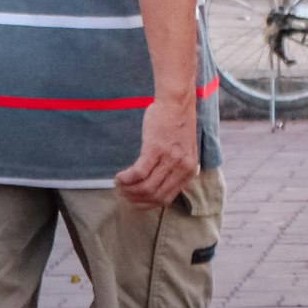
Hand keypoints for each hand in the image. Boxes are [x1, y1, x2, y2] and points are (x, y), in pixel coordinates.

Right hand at [114, 88, 197, 209]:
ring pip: (145, 187)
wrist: (177, 102)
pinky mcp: (156, 149)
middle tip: (123, 194)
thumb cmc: (177, 125)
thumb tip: (155, 188)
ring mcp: (169, 159)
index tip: (135, 202)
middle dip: (135, 199)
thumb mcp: (184, 151)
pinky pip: (138, 173)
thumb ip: (175, 169)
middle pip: (154, 196)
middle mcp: (181, 167)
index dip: (147, 204)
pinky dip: (126, 179)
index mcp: (189, 170)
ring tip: (120, 184)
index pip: (166, 199)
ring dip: (128, 190)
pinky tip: (119, 177)